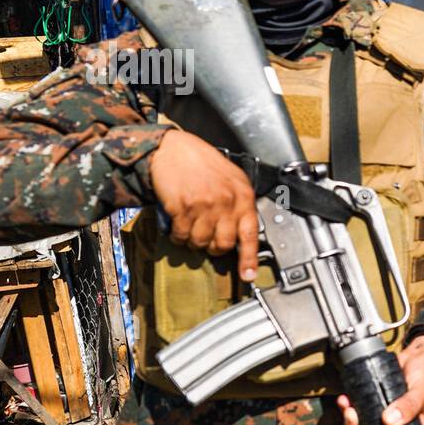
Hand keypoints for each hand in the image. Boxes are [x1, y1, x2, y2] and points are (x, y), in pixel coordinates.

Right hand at [147, 129, 259, 281]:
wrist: (173, 148)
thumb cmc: (202, 163)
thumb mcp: (232, 179)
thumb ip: (239, 204)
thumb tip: (242, 234)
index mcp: (243, 196)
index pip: (250, 234)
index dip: (249, 259)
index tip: (248, 276)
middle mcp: (226, 202)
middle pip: (223, 245)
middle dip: (213, 248)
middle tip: (206, 239)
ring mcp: (204, 205)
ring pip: (200, 243)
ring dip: (193, 241)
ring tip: (190, 227)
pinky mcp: (182, 207)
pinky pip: (181, 236)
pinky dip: (178, 236)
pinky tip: (177, 224)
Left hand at [337, 334, 423, 424]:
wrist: (423, 353)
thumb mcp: (422, 391)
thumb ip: (409, 406)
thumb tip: (389, 421)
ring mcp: (388, 418)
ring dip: (352, 424)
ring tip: (349, 409)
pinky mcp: (377, 404)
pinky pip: (360, 412)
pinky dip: (349, 408)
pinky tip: (345, 400)